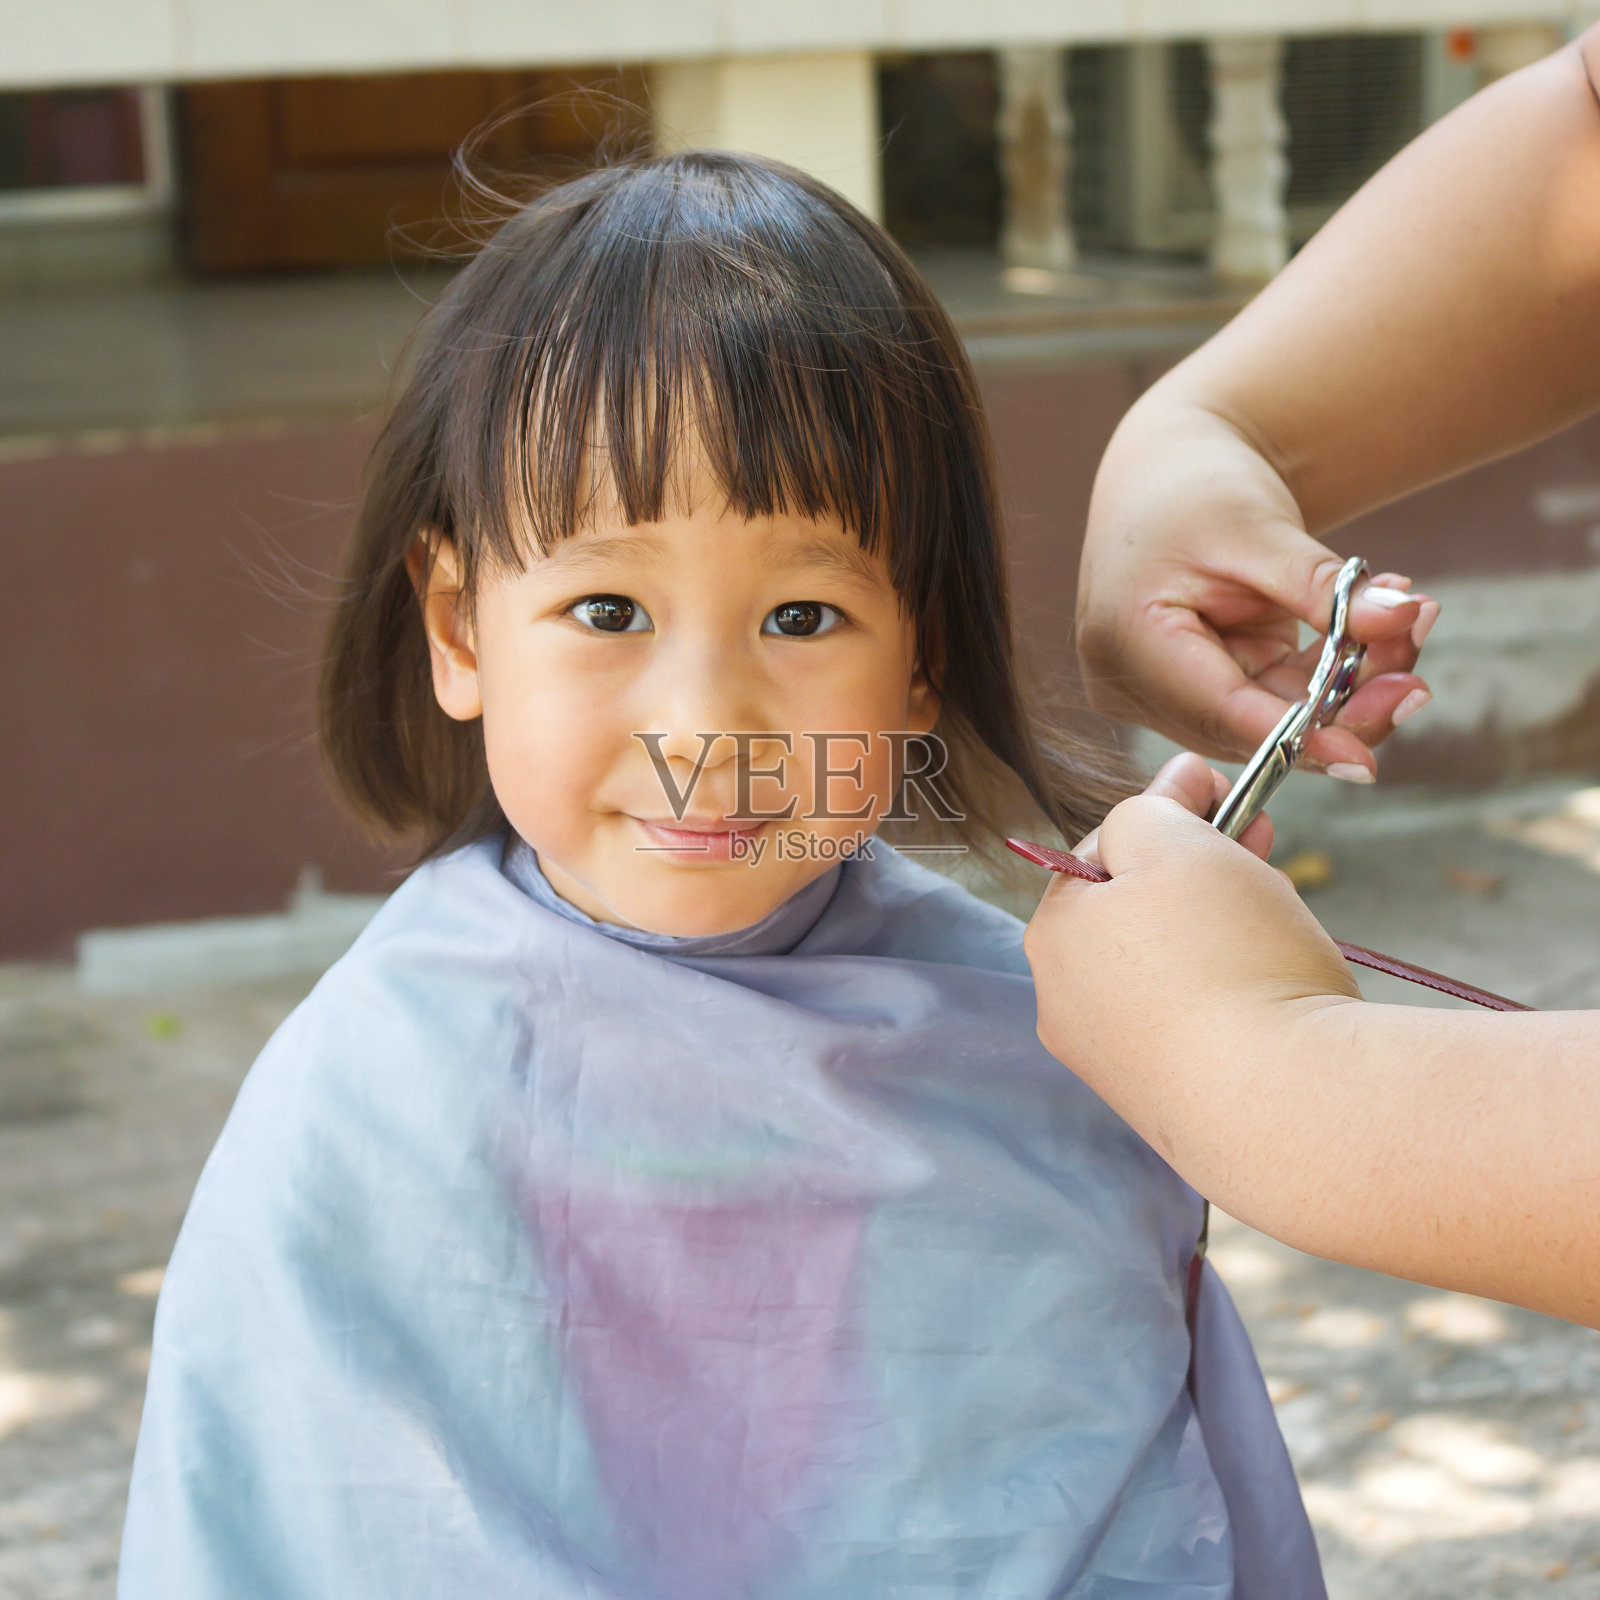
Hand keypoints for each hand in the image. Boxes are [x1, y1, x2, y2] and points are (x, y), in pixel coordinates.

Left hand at [1023, 753, 1357, 1112]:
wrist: (1287, 1106)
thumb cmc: (1228, 959)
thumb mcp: (1180, 846)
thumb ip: (1159, 805)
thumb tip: (1173, 780)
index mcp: (1051, 936)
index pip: (1101, 849)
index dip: (1166, 814)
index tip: (1224, 791)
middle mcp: (1063, 1003)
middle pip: (1133, 910)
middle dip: (1198, 870)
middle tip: (1262, 842)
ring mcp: (1112, 1062)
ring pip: (1165, 966)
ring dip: (1216, 928)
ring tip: (1277, 914)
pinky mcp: (1166, 1103)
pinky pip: (1192, 1022)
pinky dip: (1227, 993)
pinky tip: (1272, 986)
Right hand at [1076, 405, 1436, 777]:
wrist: (1168, 471)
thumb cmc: (1193, 487)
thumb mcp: (1258, 528)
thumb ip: (1322, 585)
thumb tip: (1400, 619)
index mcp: (1127, 642)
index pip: (1218, 712)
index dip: (1293, 740)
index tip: (1364, 762)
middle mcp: (1135, 683)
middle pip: (1249, 727)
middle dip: (1341, 707)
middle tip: (1415, 677)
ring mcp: (1165, 691)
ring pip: (1271, 719)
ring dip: (1349, 686)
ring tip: (1411, 620)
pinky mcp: (1200, 687)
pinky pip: (1274, 698)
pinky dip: (1330, 672)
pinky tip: (1377, 625)